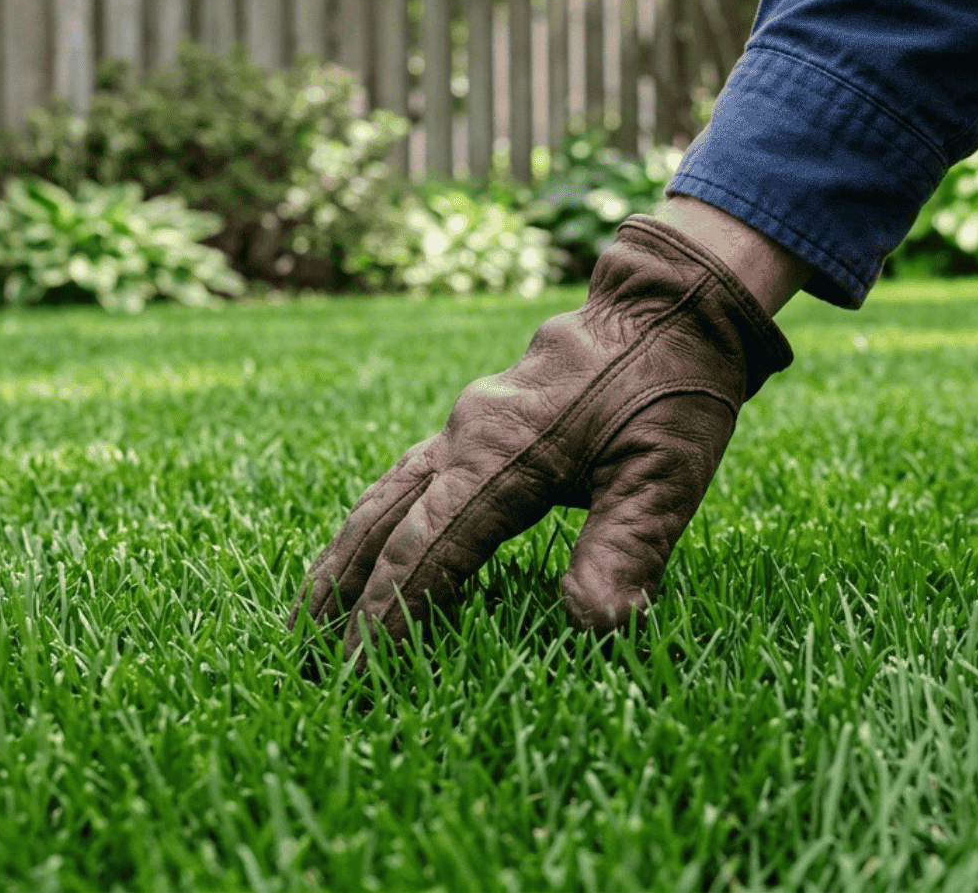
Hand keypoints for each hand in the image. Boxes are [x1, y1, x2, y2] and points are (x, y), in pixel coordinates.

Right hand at [297, 211, 798, 655]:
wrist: (671, 304)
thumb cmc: (674, 392)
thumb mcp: (667, 474)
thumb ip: (627, 547)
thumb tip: (596, 627)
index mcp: (503, 454)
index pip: (427, 549)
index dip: (390, 616)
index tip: (358, 672)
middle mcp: (466, 436)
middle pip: (382, 524)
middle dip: (342, 595)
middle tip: (303, 659)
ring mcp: (465, 424)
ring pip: (384, 497)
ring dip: (346, 557)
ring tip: (309, 614)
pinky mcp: (479, 421)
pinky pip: (407, 477)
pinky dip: (378, 521)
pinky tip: (371, 545)